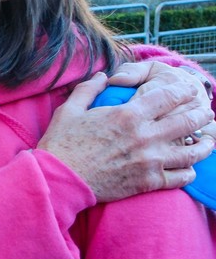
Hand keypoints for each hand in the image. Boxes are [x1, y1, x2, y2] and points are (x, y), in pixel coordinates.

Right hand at [39, 70, 214, 201]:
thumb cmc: (60, 145)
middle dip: (201, 113)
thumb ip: (88, 89)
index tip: (188, 89)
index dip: (183, 90)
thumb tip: (102, 76)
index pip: (169, 96)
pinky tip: (189, 168)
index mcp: (128, 115)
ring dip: (204, 143)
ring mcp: (150, 161)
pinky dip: (189, 171)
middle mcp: (146, 136)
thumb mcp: (69, 110)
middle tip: (205, 111)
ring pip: (192, 151)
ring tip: (207, 139)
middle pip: (188, 120)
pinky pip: (181, 177)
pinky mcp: (148, 182)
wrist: (59, 180)